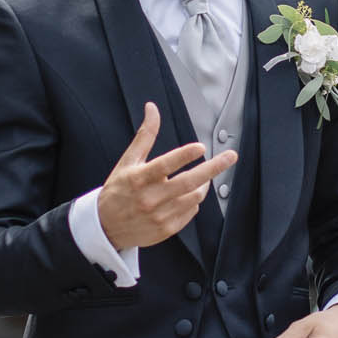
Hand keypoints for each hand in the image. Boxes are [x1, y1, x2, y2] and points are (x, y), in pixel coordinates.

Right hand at [98, 104, 237, 250]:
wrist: (106, 227)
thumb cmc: (118, 190)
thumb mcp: (128, 161)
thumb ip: (145, 135)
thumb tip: (152, 108)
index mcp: (139, 179)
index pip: (164, 165)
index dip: (183, 156)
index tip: (200, 147)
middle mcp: (150, 198)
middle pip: (188, 182)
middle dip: (213, 168)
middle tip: (231, 156)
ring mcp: (160, 216)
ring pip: (194, 197)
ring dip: (204, 184)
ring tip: (204, 177)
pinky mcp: (167, 229)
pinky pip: (191, 212)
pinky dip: (193, 200)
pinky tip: (187, 195)